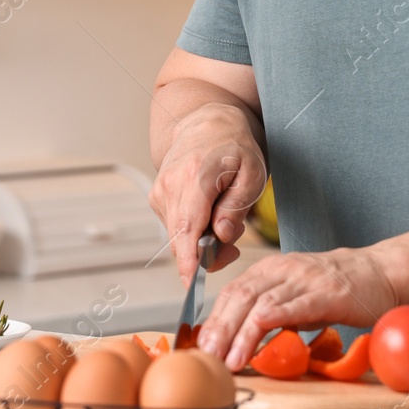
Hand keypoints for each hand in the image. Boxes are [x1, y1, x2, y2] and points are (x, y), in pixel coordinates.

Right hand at [149, 103, 267, 285]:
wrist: (208, 124)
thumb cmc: (234, 148)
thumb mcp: (252, 175)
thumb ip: (236, 208)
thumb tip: (221, 237)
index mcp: (195, 176)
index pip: (187, 228)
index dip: (188, 260)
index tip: (191, 284)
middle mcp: (170, 184)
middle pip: (182, 238)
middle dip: (207, 254)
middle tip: (233, 248)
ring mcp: (159, 191)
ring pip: (178, 236)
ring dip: (201, 242)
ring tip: (224, 221)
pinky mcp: (157, 198)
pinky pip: (174, 228)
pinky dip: (191, 231)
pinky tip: (208, 216)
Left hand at [194, 247, 398, 371]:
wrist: (380, 272)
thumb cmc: (336, 289)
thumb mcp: (294, 295)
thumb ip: (270, 312)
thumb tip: (240, 341)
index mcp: (270, 270)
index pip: (232, 293)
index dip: (213, 320)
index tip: (201, 346)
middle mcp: (282, 270)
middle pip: (240, 297)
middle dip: (219, 329)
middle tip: (206, 356)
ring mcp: (304, 280)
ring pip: (262, 303)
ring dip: (241, 333)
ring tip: (229, 360)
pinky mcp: (326, 294)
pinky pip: (295, 306)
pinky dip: (273, 320)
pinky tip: (259, 335)